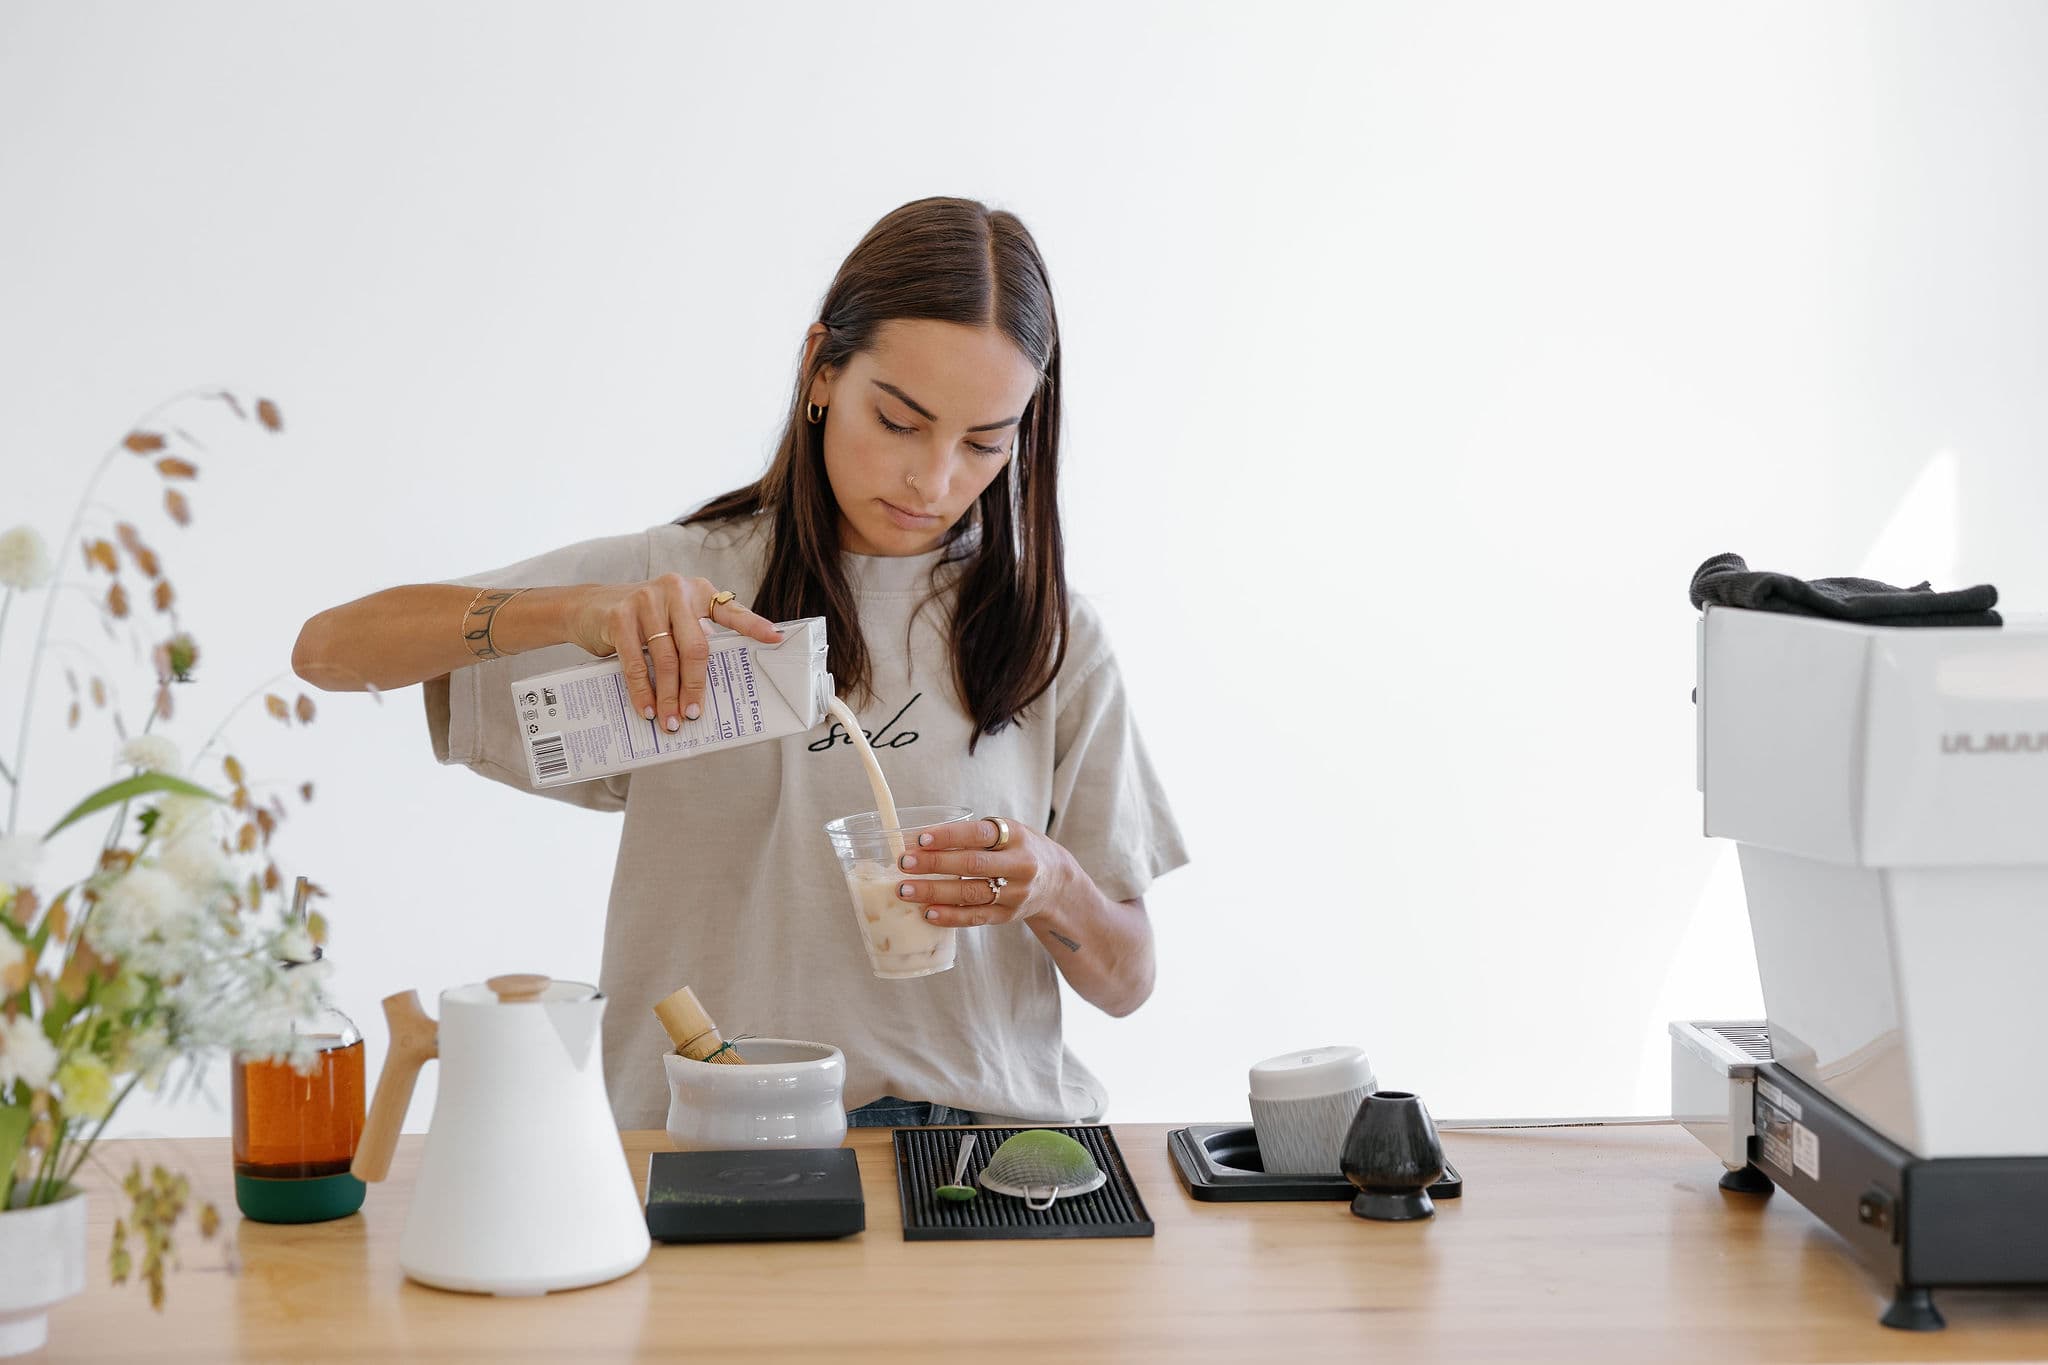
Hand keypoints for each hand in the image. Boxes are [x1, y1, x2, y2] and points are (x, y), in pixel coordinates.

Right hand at [565, 574, 782, 731]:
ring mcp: (646, 600)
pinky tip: (647, 709)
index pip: (731, 610)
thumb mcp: (671, 621)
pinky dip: (642, 691)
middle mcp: (676, 591)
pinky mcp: (620, 616)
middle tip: (695, 715)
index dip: (754, 625)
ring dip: (668, 696)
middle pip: (696, 647)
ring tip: (671, 721)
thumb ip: (692, 638)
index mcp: (698, 592)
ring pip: (666, 659)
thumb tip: (710, 688)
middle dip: (695, 687)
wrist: (588, 607)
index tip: (775, 638)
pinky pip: (636, 662)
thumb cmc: (641, 621)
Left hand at [893, 817, 1067, 927]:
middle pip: (973, 865)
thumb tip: (919, 841)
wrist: (1056, 882)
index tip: (920, 839)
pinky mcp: (1008, 916)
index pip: (980, 833)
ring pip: (971, 894)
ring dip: (935, 892)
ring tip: (906, 890)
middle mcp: (1020, 864)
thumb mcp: (1007, 832)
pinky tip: (928, 912)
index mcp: (1017, 836)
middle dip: (935, 864)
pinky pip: (976, 917)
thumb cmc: (1018, 850)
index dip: (949, 836)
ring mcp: (1016, 893)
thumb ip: (973, 835)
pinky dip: (950, 916)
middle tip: (904, 863)